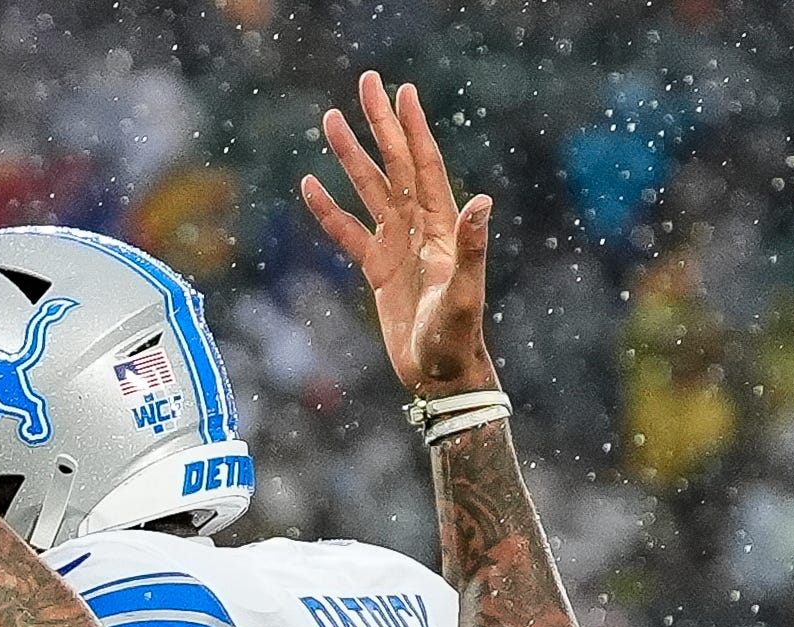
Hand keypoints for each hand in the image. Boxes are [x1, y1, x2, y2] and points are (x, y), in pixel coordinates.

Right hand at [301, 73, 497, 398]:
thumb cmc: (456, 338)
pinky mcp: (377, 269)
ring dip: (350, 156)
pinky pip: (347, 232)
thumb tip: (482, 200)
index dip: (412, 129)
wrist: (440, 376)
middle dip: (379, 125)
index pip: (425, 166)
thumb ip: (470, 248)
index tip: (401, 91)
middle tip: (364, 83)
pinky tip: (310, 185)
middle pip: (395, 165)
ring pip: (369, 190)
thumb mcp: (465, 293)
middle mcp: (418, 228)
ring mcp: (396, 246)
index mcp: (441, 227)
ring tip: (329, 121)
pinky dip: (329, 210)